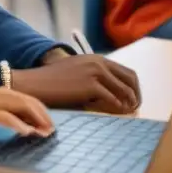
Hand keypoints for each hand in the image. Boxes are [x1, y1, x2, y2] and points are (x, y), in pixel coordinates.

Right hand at [0, 83, 53, 148]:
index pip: (6, 92)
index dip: (29, 105)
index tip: (41, 120)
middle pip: (15, 95)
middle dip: (39, 110)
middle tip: (52, 128)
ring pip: (12, 102)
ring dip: (34, 117)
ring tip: (46, 132)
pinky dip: (17, 124)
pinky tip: (26, 134)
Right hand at [11, 56, 140, 113]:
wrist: (35, 83)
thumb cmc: (52, 82)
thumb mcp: (76, 72)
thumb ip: (94, 77)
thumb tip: (114, 94)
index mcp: (95, 58)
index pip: (126, 71)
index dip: (133, 87)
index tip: (132, 99)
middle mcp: (98, 62)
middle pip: (130, 79)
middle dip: (136, 94)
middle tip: (134, 108)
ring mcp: (95, 73)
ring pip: (124, 90)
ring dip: (128, 104)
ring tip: (126, 113)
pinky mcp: (91, 85)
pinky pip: (112, 100)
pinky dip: (116, 108)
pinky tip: (114, 114)